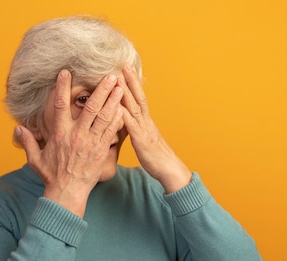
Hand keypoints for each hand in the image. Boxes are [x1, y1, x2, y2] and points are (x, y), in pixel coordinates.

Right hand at [16, 70, 123, 216]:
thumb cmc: (51, 176)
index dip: (62, 88)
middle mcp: (76, 135)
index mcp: (59, 134)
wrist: (67, 192)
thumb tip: (18, 129)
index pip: (60, 106)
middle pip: (90, 107)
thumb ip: (28, 142)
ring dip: (113, 100)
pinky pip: (111, 132)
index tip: (66, 73)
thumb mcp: (35, 159)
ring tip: (120, 86)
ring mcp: (90, 142)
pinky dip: (117, 119)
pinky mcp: (101, 150)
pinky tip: (123, 108)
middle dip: (101, 89)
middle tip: (109, 76)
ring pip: (103, 117)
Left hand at [119, 64, 191, 192]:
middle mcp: (146, 122)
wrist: (169, 170)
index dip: (133, 84)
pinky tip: (116, 106)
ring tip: (117, 78)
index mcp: (146, 122)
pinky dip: (123, 115)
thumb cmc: (156, 158)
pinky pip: (131, 126)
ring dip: (126, 92)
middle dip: (130, 80)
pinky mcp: (141, 140)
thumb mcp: (144, 141)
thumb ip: (136, 131)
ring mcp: (144, 129)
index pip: (139, 98)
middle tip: (123, 64)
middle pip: (138, 97)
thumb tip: (128, 125)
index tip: (126, 70)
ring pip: (134, 107)